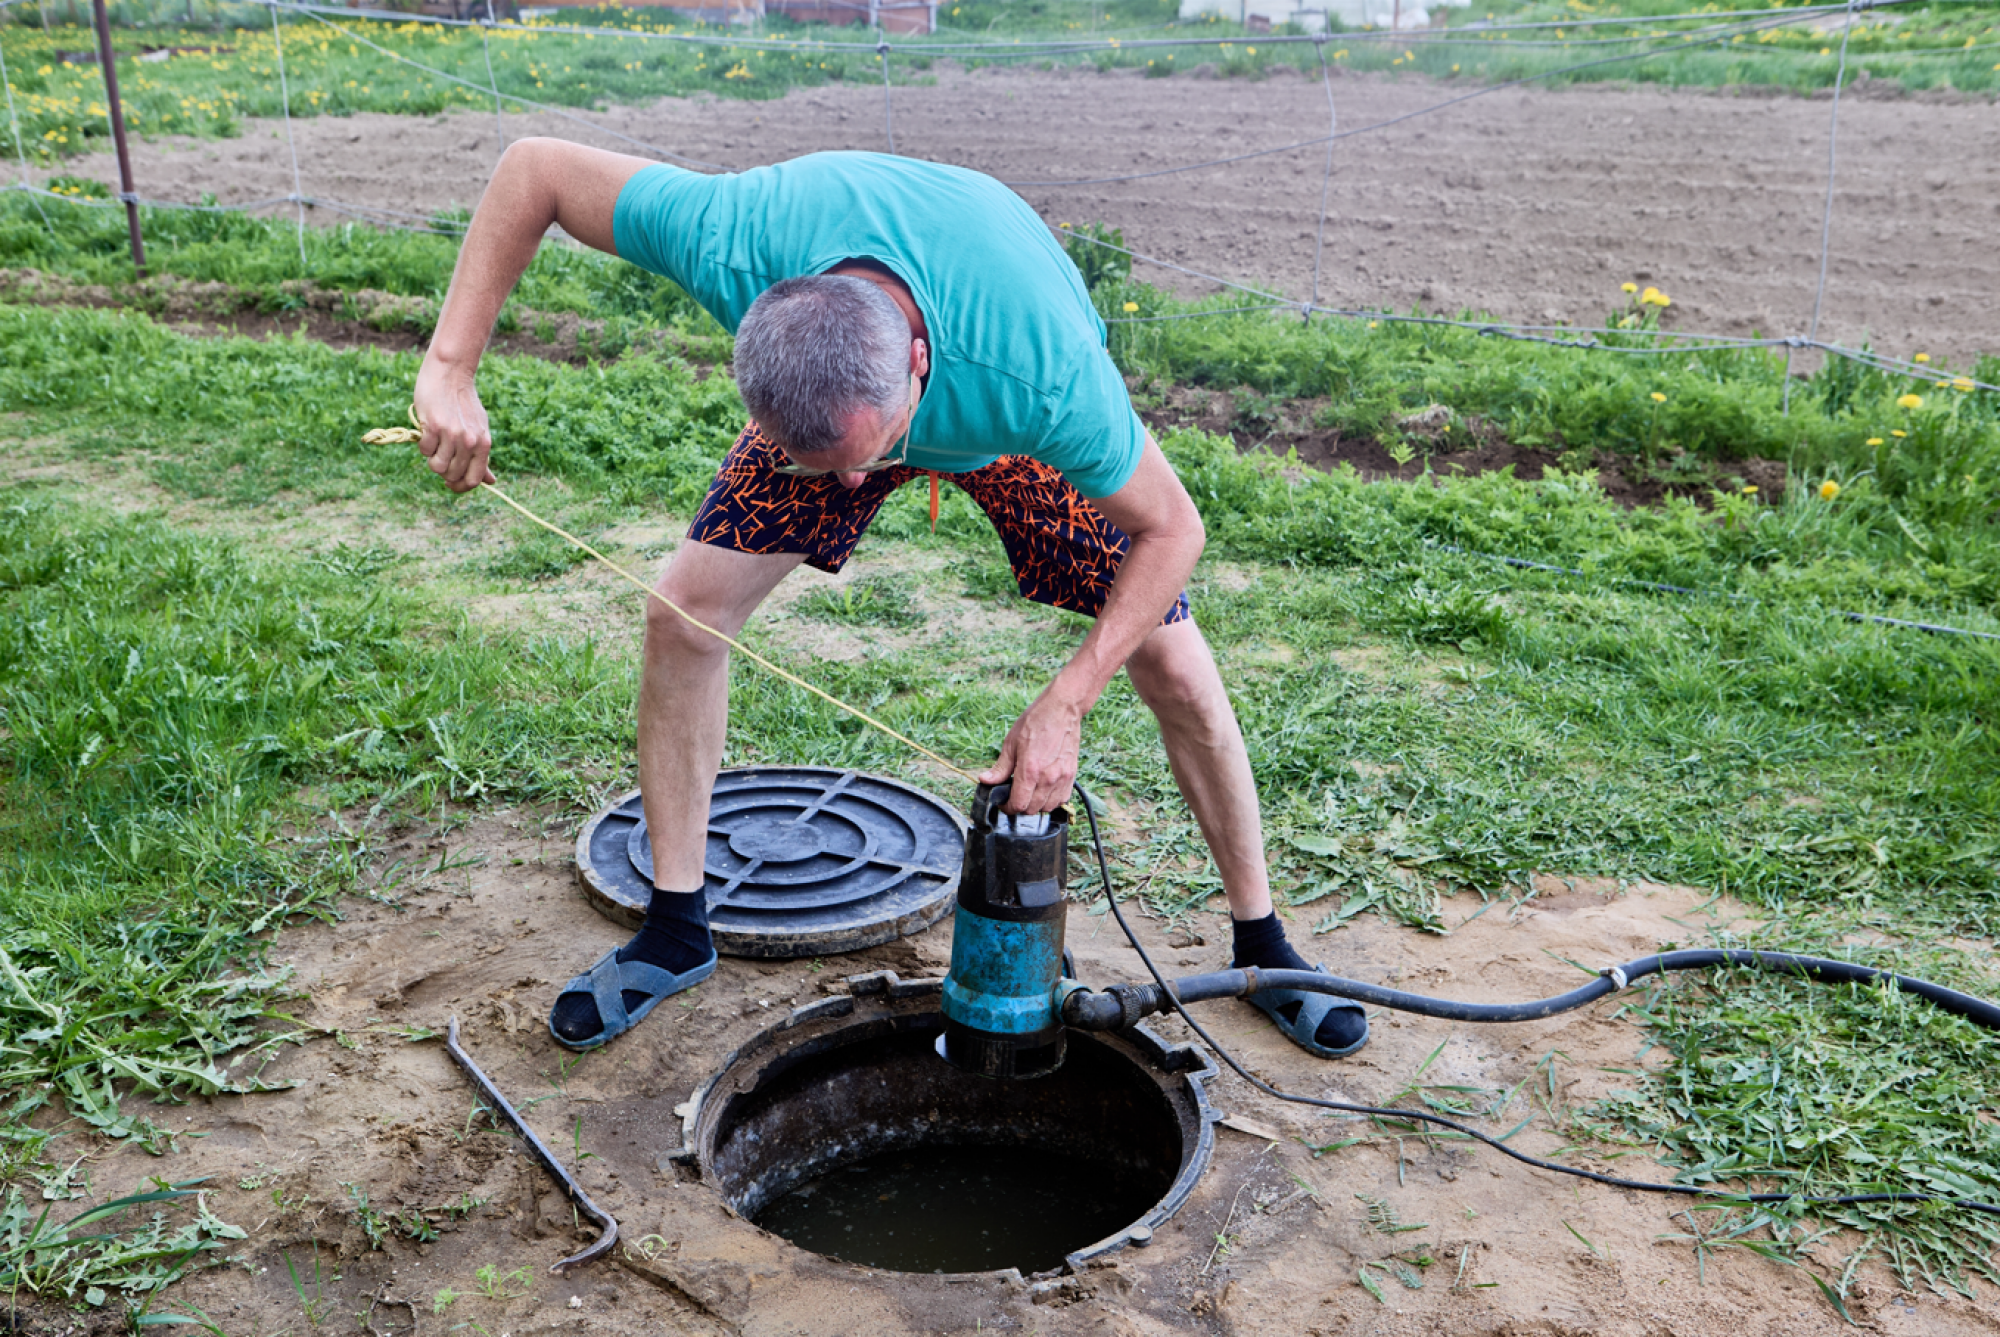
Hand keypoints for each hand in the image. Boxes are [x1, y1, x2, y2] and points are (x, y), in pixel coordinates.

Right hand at [413, 360, 496, 492]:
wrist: (450, 374)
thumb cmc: (463, 403)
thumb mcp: (479, 429)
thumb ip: (482, 456)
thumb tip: (491, 481)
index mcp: (483, 444)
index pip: (474, 480)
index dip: (460, 487)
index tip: (450, 484)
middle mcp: (470, 441)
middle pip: (453, 475)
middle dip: (443, 470)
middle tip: (440, 454)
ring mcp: (452, 434)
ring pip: (437, 467)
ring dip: (432, 458)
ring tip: (434, 443)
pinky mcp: (434, 426)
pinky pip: (425, 451)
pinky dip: (423, 445)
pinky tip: (428, 431)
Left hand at [978, 686, 1084, 814]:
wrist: (1062, 709)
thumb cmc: (1035, 722)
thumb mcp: (1011, 742)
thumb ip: (1000, 767)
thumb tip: (985, 780)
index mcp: (1030, 770)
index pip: (1018, 804)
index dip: (1008, 807)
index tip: (1003, 802)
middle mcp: (1048, 778)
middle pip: (1032, 809)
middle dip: (1020, 807)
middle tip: (1014, 795)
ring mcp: (1062, 778)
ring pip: (1048, 808)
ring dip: (1036, 805)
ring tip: (1029, 793)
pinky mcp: (1072, 775)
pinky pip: (1062, 800)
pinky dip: (1052, 800)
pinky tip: (1044, 790)